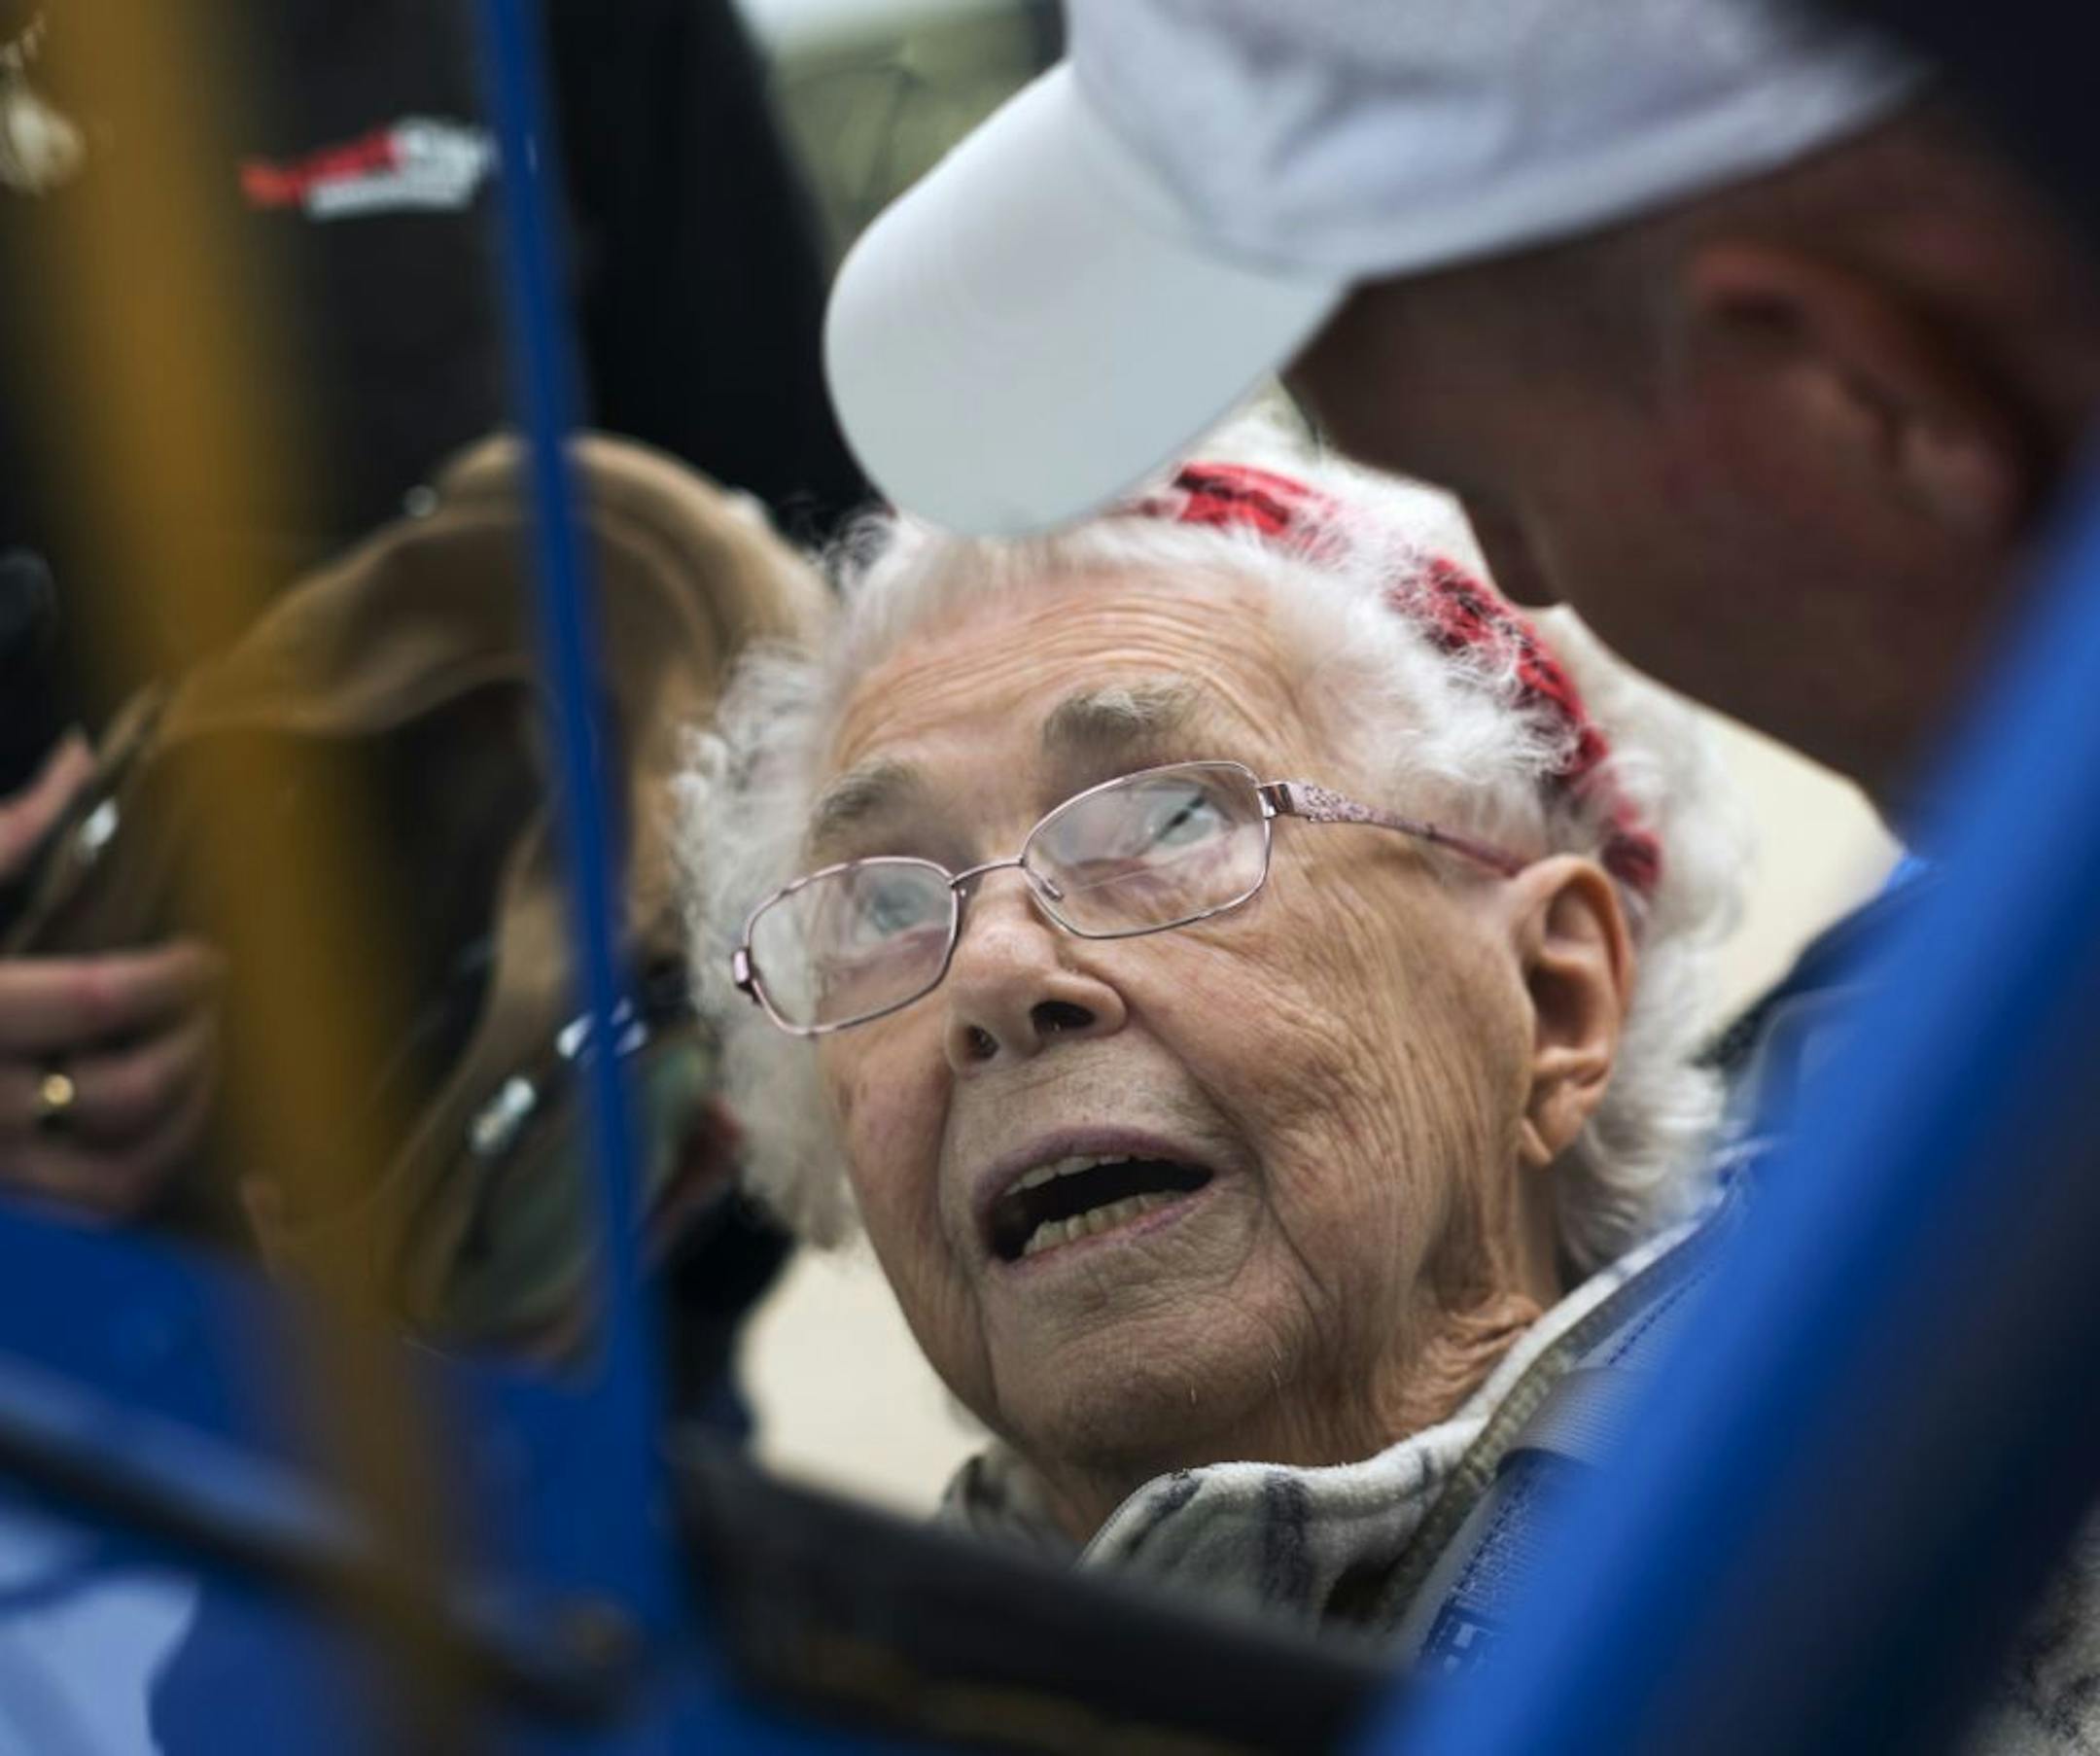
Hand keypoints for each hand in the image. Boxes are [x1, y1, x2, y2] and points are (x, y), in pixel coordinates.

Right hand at [0, 735, 222, 1218]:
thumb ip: (5, 837)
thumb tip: (85, 762)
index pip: (97, 1001)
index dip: (175, 978)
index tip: (210, 954)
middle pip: (125, 1094)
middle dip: (194, 1046)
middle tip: (215, 1005)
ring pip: (122, 1176)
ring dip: (186, 1121)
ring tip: (205, 1063)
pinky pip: (92, 1205)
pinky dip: (148, 1167)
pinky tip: (166, 1117)